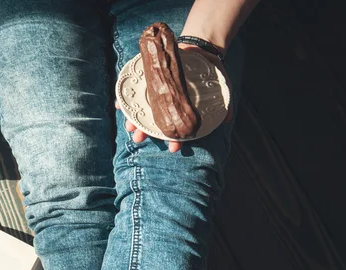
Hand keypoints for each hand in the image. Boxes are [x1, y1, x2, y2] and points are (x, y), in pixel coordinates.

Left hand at [115, 44, 232, 153]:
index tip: (173, 148)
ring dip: (132, 120)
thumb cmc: (210, 70)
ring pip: (141, 110)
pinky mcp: (148, 79)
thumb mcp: (221, 86)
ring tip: (129, 128)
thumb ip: (225, 104)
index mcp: (181, 109)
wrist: (200, 46)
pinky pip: (134, 91)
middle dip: (145, 133)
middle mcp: (167, 104)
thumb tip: (228, 121)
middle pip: (153, 122)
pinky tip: (118, 105)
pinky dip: (124, 100)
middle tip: (139, 139)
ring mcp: (156, 93)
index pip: (175, 128)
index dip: (173, 139)